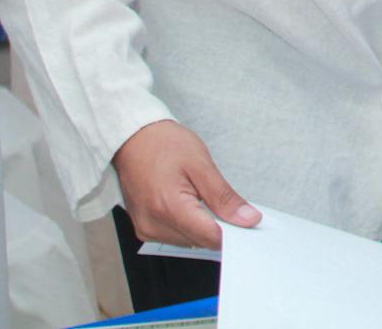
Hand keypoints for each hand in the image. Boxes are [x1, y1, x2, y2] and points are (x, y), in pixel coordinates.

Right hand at [112, 119, 260, 248]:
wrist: (133, 139)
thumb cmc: (165, 145)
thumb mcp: (202, 165)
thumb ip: (224, 197)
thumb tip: (248, 219)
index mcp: (169, 208)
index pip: (210, 237)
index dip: (234, 232)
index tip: (248, 221)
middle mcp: (153, 225)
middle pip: (200, 242)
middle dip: (219, 227)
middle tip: (225, 202)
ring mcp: (146, 229)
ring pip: (189, 242)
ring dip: (203, 227)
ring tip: (202, 197)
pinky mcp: (144, 229)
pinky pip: (175, 237)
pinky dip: (189, 226)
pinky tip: (190, 204)